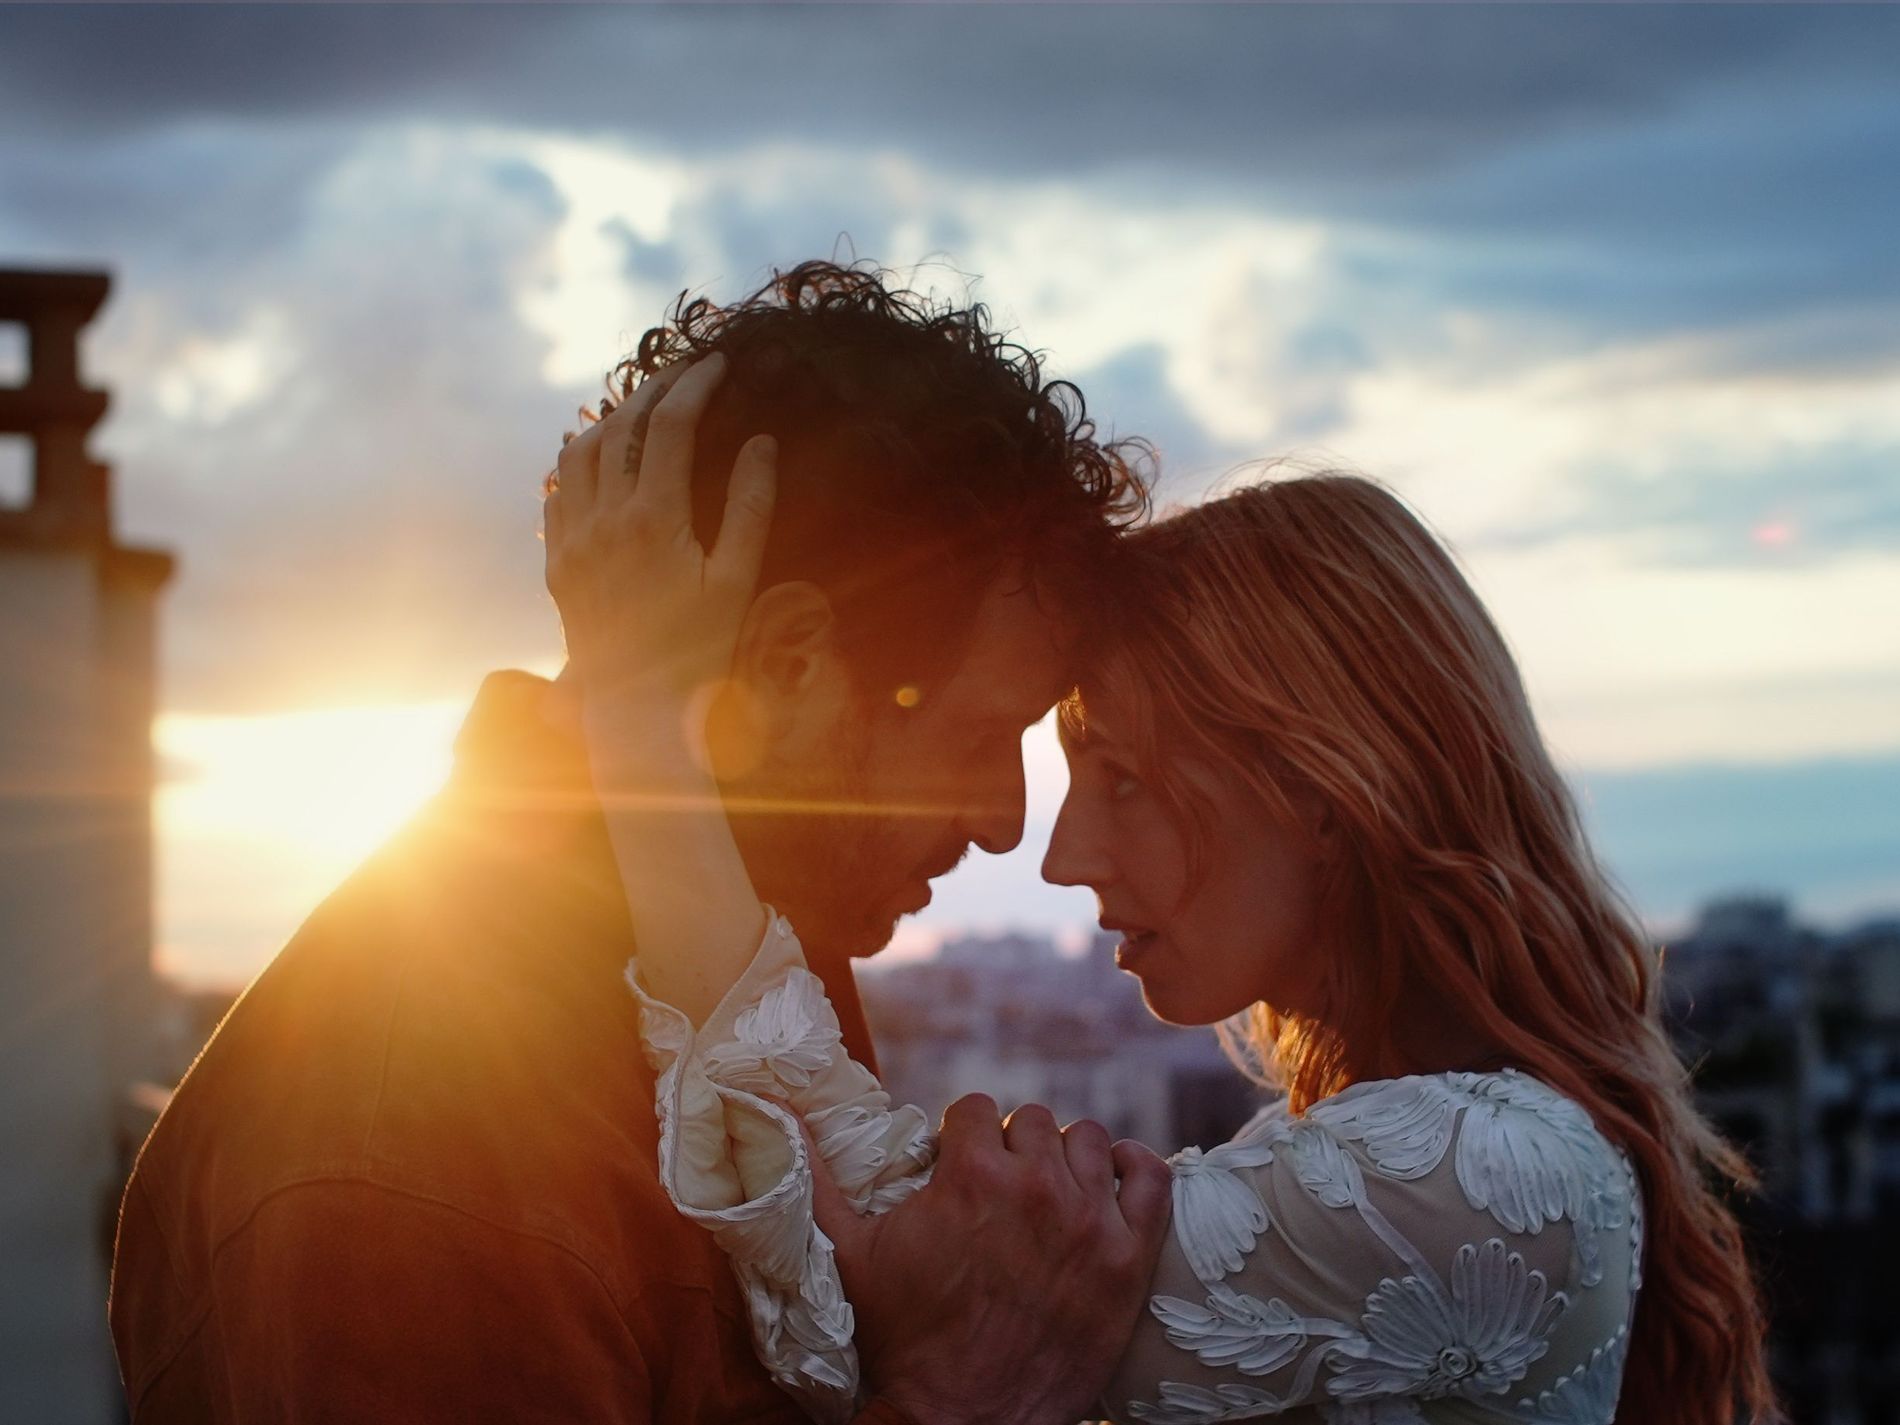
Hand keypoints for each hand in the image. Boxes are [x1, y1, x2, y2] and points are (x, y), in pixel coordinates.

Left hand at [543, 354, 777, 751]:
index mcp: (654, 521)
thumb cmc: (702, 649)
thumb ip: (750, 506)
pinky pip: (559, 491)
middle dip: (656, 389)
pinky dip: (580, 461)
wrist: (639, 711)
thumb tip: (762, 442)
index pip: (671, 425)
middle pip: (622, 425)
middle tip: (685, 372)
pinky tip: (603, 457)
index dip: (695, 385)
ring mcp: (573, 542)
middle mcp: (604, 522)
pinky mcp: (557, 564)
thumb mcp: (738, 579)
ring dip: (612, 418)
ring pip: (580, 451)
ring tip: (644, 406)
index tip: (717, 363)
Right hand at [812, 1095, 1171, 1424]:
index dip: (962, 1140)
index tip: (956, 1171)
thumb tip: (776, 1114)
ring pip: (1086, 1140)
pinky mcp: (1130, 1258)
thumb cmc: (903, 1338)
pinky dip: (1133, 1169)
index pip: (974, 1109)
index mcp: (970, 1173)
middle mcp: (1035, 1185)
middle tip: (999, 1194)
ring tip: (1046, 1197)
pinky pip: (1150, 1176)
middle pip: (1031, 1120)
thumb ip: (815, 1178)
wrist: (966, 1420)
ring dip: (1065, 1159)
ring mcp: (1090, 1219)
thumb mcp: (848, 1256)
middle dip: (1011, 1149)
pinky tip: (1108, 1181)